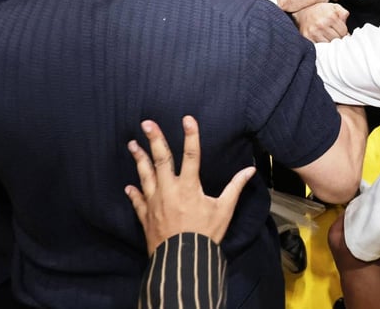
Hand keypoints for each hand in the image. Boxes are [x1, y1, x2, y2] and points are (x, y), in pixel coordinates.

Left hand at [125, 116, 254, 253]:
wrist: (182, 261)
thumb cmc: (205, 235)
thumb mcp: (224, 210)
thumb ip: (235, 187)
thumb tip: (250, 169)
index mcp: (189, 186)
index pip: (191, 155)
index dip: (190, 135)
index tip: (187, 118)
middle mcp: (169, 190)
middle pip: (161, 159)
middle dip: (154, 139)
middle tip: (146, 123)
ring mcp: (155, 202)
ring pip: (144, 175)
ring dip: (138, 159)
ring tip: (131, 144)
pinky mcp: (146, 217)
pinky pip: (137, 202)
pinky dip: (133, 193)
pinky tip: (128, 186)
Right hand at [293, 2, 348, 41]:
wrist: (302, 11)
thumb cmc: (319, 10)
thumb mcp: (333, 6)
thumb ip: (343, 12)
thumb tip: (346, 21)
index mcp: (331, 16)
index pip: (344, 32)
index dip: (344, 32)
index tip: (340, 31)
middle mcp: (322, 24)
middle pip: (337, 39)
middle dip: (338, 38)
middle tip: (335, 34)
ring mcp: (314, 31)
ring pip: (329, 44)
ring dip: (330, 42)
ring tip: (328, 37)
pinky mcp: (308, 37)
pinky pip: (320, 46)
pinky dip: (322, 45)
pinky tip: (322, 39)